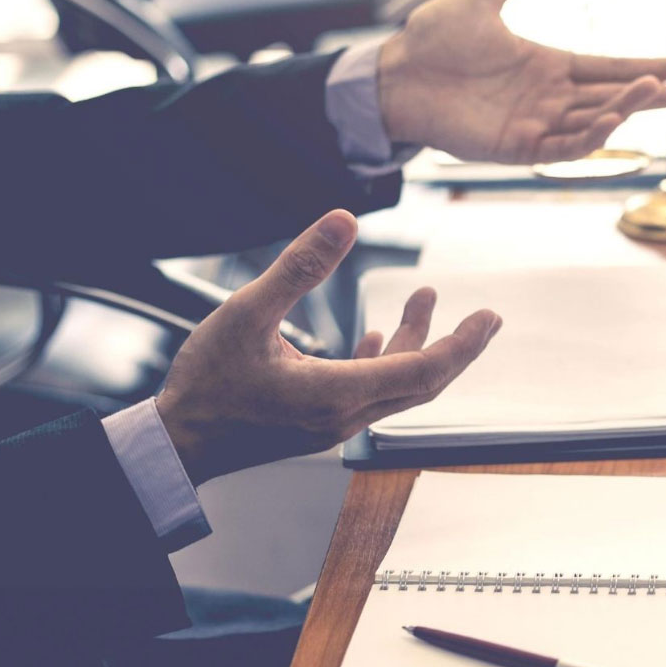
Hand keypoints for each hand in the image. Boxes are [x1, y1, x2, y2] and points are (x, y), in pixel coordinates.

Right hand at [156, 211, 499, 483]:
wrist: (176, 445)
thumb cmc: (206, 386)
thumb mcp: (246, 312)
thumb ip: (299, 266)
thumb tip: (343, 221)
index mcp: (336, 393)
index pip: (424, 370)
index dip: (463, 343)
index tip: (489, 317)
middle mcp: (345, 415)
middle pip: (422, 382)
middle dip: (457, 345)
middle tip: (486, 317)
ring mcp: (333, 424)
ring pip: (396, 385)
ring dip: (415, 343)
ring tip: (423, 299)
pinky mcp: (318, 423)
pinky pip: (369, 393)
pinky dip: (384, 363)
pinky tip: (377, 338)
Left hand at [377, 0, 665, 164]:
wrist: (396, 76)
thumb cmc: (434, 38)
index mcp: (549, 65)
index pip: (610, 69)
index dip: (649, 68)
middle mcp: (550, 98)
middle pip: (617, 98)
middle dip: (659, 97)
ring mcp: (536, 124)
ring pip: (595, 121)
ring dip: (627, 108)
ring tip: (655, 89)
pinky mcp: (517, 148)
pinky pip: (563, 147)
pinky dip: (590, 136)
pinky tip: (613, 118)